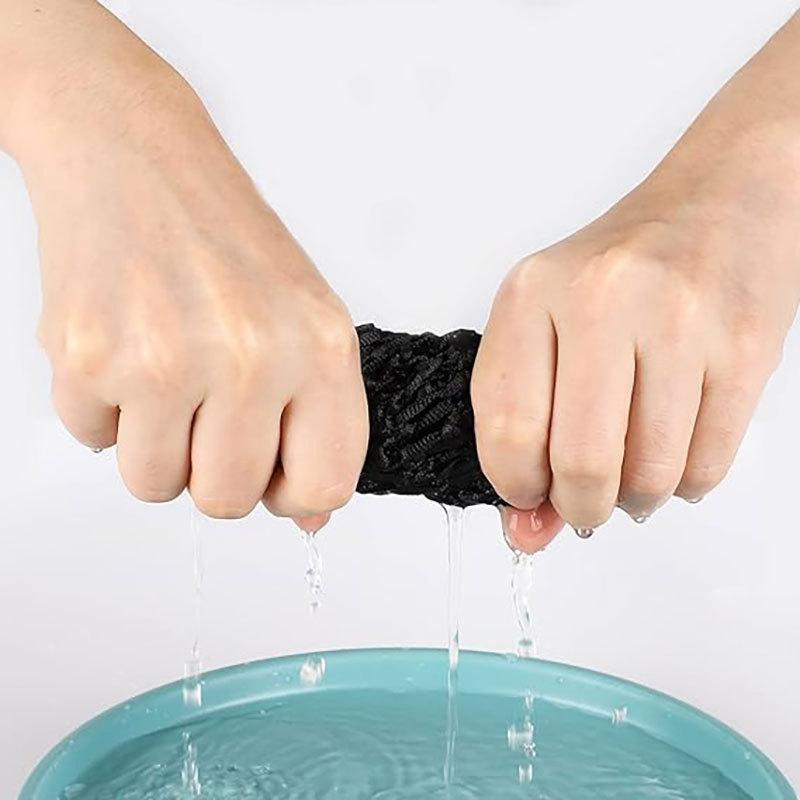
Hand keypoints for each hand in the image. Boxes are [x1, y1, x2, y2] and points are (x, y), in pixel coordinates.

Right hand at [4, 4, 367, 524]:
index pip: (325, 484)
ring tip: (164, 376)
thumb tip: (309, 516)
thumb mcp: (305, 321)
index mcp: (322, 348)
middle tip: (207, 410)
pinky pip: (95, 441)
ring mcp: (168, 358)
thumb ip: (317, 420)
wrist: (135, 156)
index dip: (294, 495)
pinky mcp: (91, 357)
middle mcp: (252, 355)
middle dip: (212, 470)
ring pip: (154, 485)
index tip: (275, 474)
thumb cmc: (224, 240)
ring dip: (156, 444)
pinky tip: (124, 348)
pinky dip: (106, 409)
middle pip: (228, 500)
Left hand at [473, 15, 799, 552]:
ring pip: (651, 476)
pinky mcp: (743, 348)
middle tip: (583, 504)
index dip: (516, 485)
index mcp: (533, 295)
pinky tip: (672, 451)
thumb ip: (524, 427)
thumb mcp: (545, 326)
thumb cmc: (620, 269)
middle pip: (581, 464)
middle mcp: (602, 302)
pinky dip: (684, 483)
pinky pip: (707, 466)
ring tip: (632, 471)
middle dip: (579, 508)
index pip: (506, 429)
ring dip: (635, 498)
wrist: (717, 204)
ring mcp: (679, 324)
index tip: (529, 493)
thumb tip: (529, 530)